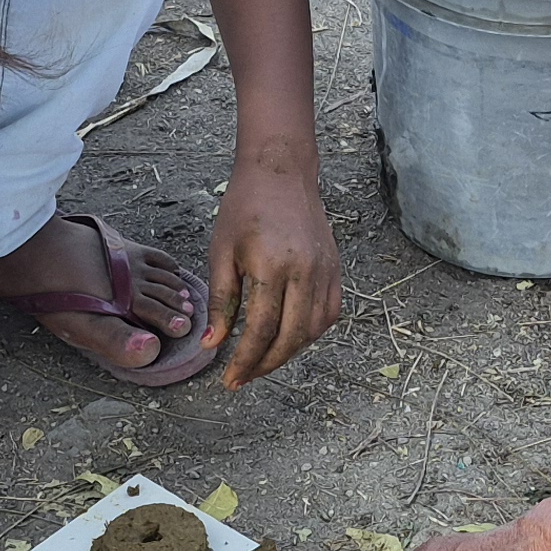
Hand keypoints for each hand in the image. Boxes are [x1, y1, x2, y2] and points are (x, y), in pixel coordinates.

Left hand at [206, 155, 343, 389]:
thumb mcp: (222, 252)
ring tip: (263, 360)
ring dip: (289, 352)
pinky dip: (311, 333)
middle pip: (291, 336)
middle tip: (245, 377)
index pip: (261, 329)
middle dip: (266, 364)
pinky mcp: (335, 269)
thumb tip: (214, 344)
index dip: (245, 360)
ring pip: (313, 330)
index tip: (230, 378)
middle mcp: (305, 272)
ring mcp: (325, 271)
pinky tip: (290, 338)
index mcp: (272, 266)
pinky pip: (329, 314)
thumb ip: (222, 301)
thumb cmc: (245, 207)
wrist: (281, 173)